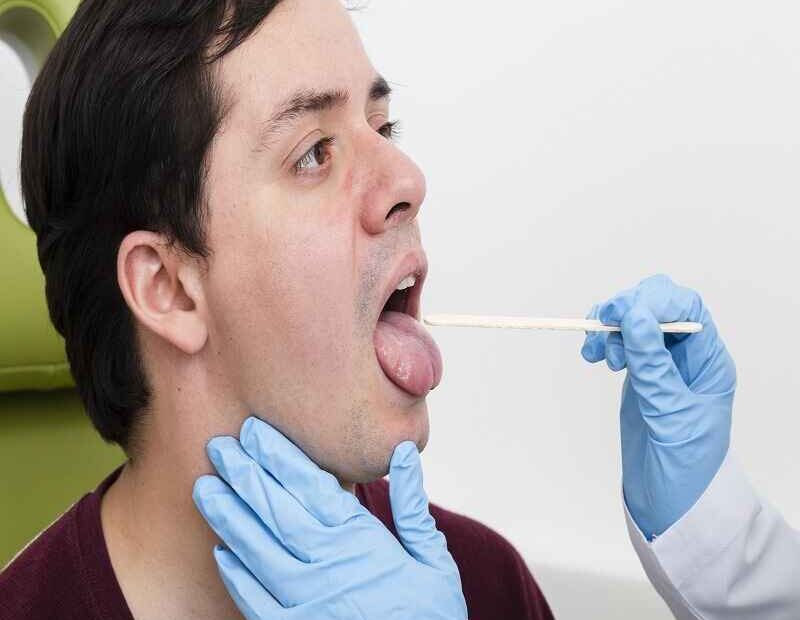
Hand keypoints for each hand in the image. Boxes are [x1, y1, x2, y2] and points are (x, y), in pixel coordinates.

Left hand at [192, 417, 467, 619]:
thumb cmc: (430, 615)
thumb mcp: (433, 560)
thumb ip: (413, 506)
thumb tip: (402, 453)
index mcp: (361, 542)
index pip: (311, 487)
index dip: (280, 457)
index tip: (255, 432)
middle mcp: (328, 567)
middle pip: (276, 511)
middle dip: (245, 475)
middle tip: (219, 446)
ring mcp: (307, 602)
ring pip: (257, 550)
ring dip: (229, 516)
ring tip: (205, 487)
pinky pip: (254, 600)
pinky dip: (236, 573)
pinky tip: (222, 549)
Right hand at [581, 274, 735, 538]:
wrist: (670, 501)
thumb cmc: (683, 465)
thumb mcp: (669, 412)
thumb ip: (652, 364)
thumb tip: (635, 315)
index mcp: (708, 362)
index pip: (686, 309)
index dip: (652, 301)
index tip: (619, 312)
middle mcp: (687, 356)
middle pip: (658, 307)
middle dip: (627, 310)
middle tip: (601, 326)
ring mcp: (662, 364)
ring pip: (634, 322)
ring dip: (610, 327)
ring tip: (596, 353)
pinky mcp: (640, 374)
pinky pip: (621, 342)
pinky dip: (604, 341)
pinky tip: (594, 355)